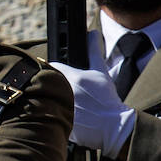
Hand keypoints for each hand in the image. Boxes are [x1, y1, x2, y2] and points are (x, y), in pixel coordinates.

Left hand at [50, 36, 134, 157]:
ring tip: (62, 102)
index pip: (51, 67)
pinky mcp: (58, 122)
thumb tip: (92, 34)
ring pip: (47, 99)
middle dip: (52, 83)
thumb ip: (94, 51)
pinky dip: (53, 113)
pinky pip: (50, 114)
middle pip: (48, 83)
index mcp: (72, 78)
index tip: (55, 71)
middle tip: (59, 87)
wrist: (113, 126)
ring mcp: (61, 108)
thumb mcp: (101, 72)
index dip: (53, 68)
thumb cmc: (107, 99)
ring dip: (50, 98)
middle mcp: (64, 92)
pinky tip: (63, 114)